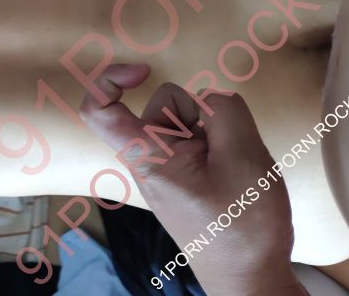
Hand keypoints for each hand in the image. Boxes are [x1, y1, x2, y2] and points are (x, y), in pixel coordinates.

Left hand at [79, 64, 306, 295]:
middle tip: (225, 151)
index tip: (143, 72)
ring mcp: (165, 168)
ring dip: (213, 131)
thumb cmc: (241, 225)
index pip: (100, 110)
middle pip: (164, 105)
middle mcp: (147, 159)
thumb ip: (223, 112)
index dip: (110, 79)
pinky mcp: (182, 176)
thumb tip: (208, 99)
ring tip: (233, 167)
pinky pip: (197, 141)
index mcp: (147, 156)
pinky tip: (232, 171)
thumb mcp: (243, 158)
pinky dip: (216, 145)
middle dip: (198, 114)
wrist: (248, 278)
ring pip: (186, 121)